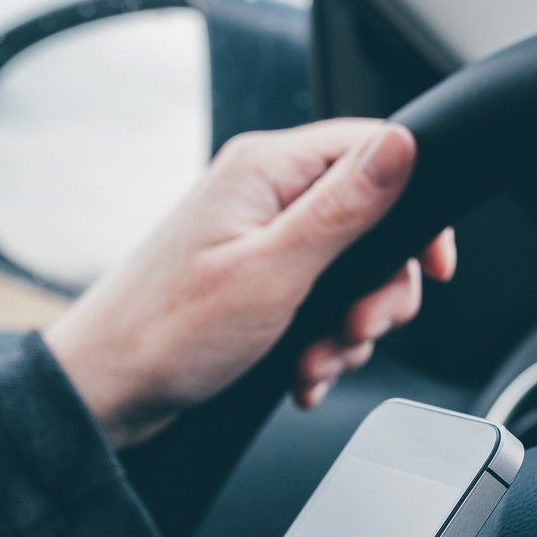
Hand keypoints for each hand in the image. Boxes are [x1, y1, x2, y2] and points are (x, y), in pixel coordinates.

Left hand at [42, 119, 458, 447]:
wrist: (105, 392)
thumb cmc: (168, 332)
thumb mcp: (274, 270)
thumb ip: (344, 208)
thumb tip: (403, 144)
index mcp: (267, 169)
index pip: (374, 150)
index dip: (416, 209)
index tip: (432, 266)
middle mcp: (261, 193)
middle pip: (370, 221)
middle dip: (379, 289)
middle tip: (358, 329)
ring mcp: (254, 238)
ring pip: (347, 272)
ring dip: (347, 328)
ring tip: (317, 360)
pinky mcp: (249, 281)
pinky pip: (314, 303)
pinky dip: (319, 344)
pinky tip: (301, 373)